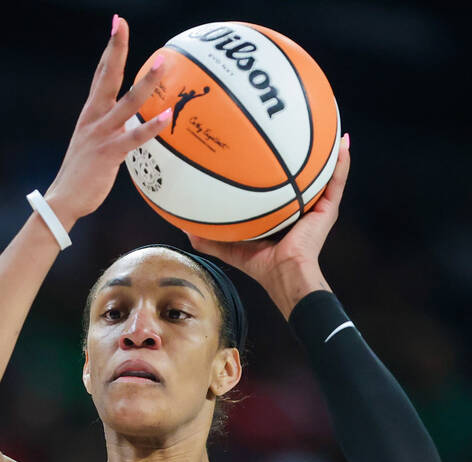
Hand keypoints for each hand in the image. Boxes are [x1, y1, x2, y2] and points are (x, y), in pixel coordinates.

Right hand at [44, 16, 172, 225]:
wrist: (62, 200)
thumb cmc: (80, 177)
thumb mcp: (93, 146)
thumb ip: (110, 131)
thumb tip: (129, 125)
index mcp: (89, 116)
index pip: (100, 75)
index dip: (110, 50)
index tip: (117, 25)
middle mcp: (93, 120)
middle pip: (106, 77)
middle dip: (116, 49)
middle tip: (122, 24)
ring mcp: (100, 135)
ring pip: (126, 103)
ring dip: (145, 83)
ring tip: (162, 63)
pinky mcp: (108, 154)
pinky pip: (133, 138)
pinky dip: (151, 127)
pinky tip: (167, 116)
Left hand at [187, 135, 350, 292]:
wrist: (283, 273)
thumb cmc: (259, 264)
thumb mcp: (227, 246)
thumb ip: (205, 236)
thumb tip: (182, 224)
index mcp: (280, 211)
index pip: (276, 184)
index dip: (270, 166)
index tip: (261, 144)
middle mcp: (299, 205)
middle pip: (300, 173)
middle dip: (299, 151)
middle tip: (293, 125)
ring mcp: (316, 206)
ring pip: (323, 172)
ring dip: (326, 149)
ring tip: (328, 124)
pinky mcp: (328, 209)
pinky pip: (337, 180)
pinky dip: (342, 161)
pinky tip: (344, 142)